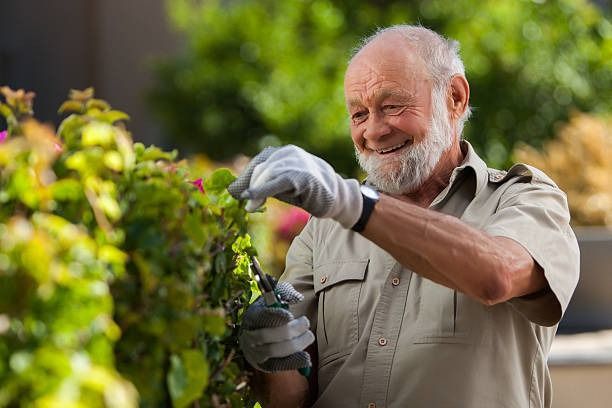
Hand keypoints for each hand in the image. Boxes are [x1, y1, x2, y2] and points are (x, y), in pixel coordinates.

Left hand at [228, 145, 362, 228]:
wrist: (337, 197)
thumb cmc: (306, 192)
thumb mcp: (281, 187)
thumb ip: (262, 186)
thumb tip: (233, 191)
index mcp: (283, 153)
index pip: (259, 162)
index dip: (246, 177)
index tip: (236, 192)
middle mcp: (289, 153)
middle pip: (261, 167)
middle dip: (249, 185)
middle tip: (243, 202)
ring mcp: (297, 163)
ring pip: (268, 173)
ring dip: (255, 190)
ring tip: (249, 206)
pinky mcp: (303, 176)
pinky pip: (278, 181)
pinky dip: (262, 190)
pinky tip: (252, 198)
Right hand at [239, 281, 314, 372]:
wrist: (257, 332)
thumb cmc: (270, 311)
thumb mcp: (275, 298)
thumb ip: (286, 292)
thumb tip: (297, 298)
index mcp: (252, 316)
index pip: (260, 317)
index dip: (274, 316)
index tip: (289, 315)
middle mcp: (250, 336)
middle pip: (266, 336)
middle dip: (289, 330)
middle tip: (305, 323)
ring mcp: (256, 352)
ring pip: (273, 351)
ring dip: (295, 344)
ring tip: (308, 335)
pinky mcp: (264, 365)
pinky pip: (278, 366)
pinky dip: (293, 362)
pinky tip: (306, 358)